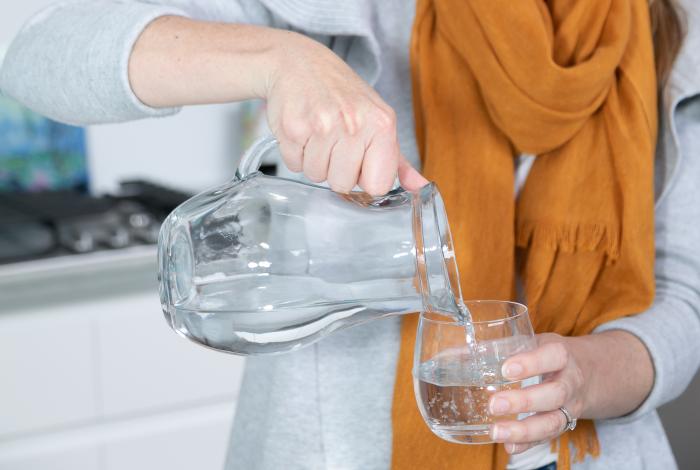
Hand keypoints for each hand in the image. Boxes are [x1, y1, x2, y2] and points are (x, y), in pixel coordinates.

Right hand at [265, 33, 426, 194]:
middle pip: (343, 184)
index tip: (358, 158)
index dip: (364, 176)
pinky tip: (301, 130)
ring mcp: (322, 125)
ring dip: (313, 160)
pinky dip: (295, 153)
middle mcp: (354, 124)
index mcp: (382, 124)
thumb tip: (420, 188)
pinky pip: (294, 165)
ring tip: (315, 132)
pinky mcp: (293, 128)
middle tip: (332, 140)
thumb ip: (396, 159)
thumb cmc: (341, 94)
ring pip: (316, 176)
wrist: (298, 62)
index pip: (378, 185)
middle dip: (335, 168)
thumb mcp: (377, 119)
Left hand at [488, 333, 586, 454]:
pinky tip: (509, 446)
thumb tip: (454, 354)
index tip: (506, 369)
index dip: (531, 363)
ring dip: (525, 430)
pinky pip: (549, 437)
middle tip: (494, 404)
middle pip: (554, 394)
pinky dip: (529, 444)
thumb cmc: (549, 354)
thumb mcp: (534, 342)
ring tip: (497, 431)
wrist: (590, 372)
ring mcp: (570, 406)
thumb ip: (501, 348)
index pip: (553, 356)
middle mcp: (570, 382)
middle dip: (524, 401)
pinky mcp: (565, 423)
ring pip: (554, 421)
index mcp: (562, 355)